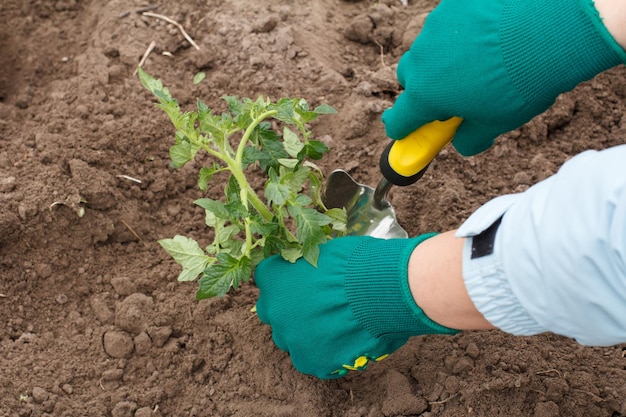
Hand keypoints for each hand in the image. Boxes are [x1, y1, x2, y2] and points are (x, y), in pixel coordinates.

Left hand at [254, 234, 457, 378]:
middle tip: (321, 307)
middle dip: (293, 311)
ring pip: (293, 340)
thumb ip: (309, 265)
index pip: (268, 280)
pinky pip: (314, 360)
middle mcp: (273, 309)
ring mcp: (291, 339)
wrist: (381, 289)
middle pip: (276, 313)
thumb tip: (315, 270)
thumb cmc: (358, 262)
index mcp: (273, 277)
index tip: (304, 282)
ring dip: (308, 334)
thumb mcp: (326, 251)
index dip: (288, 282)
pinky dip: (327, 354)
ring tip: (338, 327)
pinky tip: (345, 342)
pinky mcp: (311, 361)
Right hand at [382, 0, 624, 155]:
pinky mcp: (452, 4)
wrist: (551, 27)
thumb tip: (462, 143)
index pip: (398, 119)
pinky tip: (488, 37)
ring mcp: (436, 27)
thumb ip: (470, 137)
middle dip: (424, 88)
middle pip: (409, 78)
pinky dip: (460, 33)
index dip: (402, 128)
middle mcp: (423, 59)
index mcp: (427, 95)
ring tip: (480, 62)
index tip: (407, 131)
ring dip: (443, 59)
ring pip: (429, 49)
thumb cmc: (521, 81)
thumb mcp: (497, 121)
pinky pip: (448, 24)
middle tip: (454, 94)